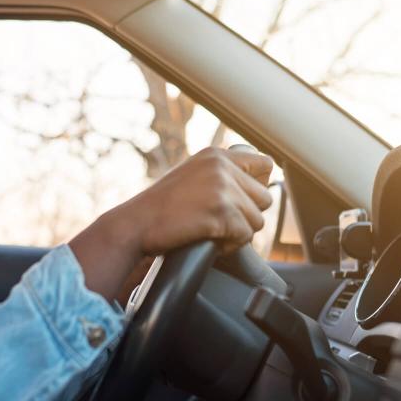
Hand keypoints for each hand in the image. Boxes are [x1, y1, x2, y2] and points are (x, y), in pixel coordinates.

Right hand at [70, 147, 273, 301]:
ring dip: (238, 233)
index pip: (265, 165)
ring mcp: (222, 188)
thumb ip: (220, 176)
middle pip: (265, 198)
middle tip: (219, 223)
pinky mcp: (221, 212)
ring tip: (212, 233)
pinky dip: (230, 245)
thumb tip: (261, 185)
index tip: (241, 201)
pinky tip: (210, 241)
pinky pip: (244, 236)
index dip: (257, 187)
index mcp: (216, 155)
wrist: (135, 225)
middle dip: (246, 216)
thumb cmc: (160, 208)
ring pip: (257, 220)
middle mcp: (222, 167)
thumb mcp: (192, 177)